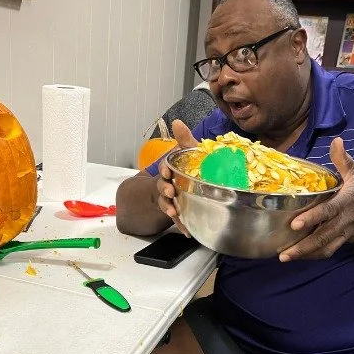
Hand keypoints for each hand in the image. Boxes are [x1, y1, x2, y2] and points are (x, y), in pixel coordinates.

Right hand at [153, 119, 195, 236]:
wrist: (190, 185)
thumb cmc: (188, 167)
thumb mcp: (189, 153)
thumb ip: (185, 140)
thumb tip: (177, 122)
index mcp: (170, 170)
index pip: (165, 168)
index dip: (165, 169)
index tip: (166, 170)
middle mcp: (167, 184)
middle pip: (163, 187)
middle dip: (165, 188)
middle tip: (170, 191)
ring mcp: (171, 199)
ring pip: (167, 203)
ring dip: (169, 207)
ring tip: (174, 212)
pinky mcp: (178, 211)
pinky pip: (178, 220)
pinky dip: (182, 225)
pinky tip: (187, 232)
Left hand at [280, 137, 353, 260]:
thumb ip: (343, 158)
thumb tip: (336, 140)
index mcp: (346, 202)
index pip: (327, 211)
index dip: (311, 219)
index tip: (294, 225)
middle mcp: (345, 221)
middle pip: (323, 237)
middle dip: (303, 247)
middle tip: (283, 255)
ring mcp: (346, 233)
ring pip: (326, 247)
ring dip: (306, 254)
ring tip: (287, 258)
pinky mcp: (347, 240)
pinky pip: (330, 249)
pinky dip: (315, 254)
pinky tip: (300, 255)